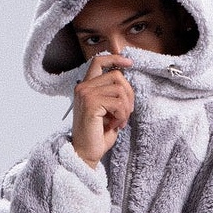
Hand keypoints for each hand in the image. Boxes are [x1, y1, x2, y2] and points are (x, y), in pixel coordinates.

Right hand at [71, 53, 133, 168]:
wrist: (85, 153)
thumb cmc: (97, 135)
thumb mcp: (107, 111)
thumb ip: (112, 95)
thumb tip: (126, 85)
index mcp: (85, 87)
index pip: (98, 61)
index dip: (115, 58)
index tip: (129, 63)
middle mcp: (83, 88)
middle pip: (116, 75)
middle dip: (129, 94)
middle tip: (127, 112)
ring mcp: (86, 94)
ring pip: (120, 89)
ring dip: (126, 108)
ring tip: (120, 121)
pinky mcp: (91, 104)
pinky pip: (118, 102)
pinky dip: (122, 115)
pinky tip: (116, 124)